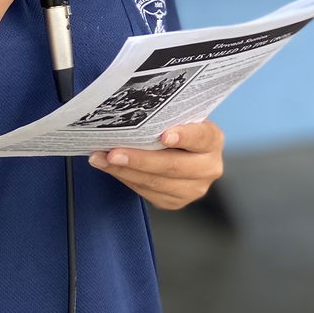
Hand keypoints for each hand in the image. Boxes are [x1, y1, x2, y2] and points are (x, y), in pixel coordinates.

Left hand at [86, 121, 224, 209]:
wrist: (184, 151)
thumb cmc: (178, 127)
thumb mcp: (180, 117)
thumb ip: (167, 116)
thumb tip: (132, 111)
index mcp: (212, 140)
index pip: (200, 137)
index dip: (184, 136)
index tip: (164, 135)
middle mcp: (208, 167)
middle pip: (173, 165)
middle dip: (140, 159)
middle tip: (113, 152)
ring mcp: (193, 188)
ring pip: (156, 183)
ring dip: (124, 170)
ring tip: (101, 159)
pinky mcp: (176, 202)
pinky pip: (147, 192)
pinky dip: (125, 178)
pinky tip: (109, 167)